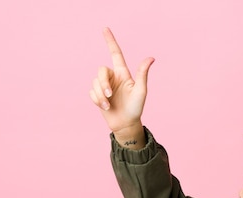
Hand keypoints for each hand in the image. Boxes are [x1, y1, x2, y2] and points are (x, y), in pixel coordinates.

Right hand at [89, 27, 154, 142]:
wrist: (126, 124)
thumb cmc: (136, 108)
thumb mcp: (141, 91)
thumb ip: (142, 74)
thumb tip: (151, 58)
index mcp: (123, 74)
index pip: (115, 53)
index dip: (110, 41)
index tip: (105, 28)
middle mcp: (113, 78)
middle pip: (101, 71)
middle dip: (103, 83)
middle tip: (109, 95)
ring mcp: (105, 86)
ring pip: (95, 83)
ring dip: (101, 95)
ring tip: (108, 105)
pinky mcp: (98, 95)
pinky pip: (91, 92)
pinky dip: (97, 100)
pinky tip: (105, 107)